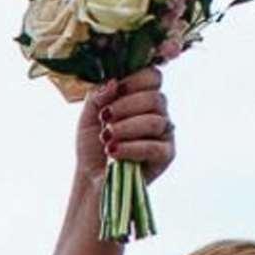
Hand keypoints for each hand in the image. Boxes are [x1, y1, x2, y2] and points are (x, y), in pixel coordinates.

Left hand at [76, 70, 174, 186]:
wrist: (91, 178)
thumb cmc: (93, 145)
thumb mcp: (88, 115)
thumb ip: (99, 94)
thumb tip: (114, 82)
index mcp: (143, 97)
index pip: (153, 76)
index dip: (135, 79)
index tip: (116, 90)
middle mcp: (158, 112)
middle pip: (155, 98)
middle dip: (126, 106)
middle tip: (105, 118)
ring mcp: (164, 134)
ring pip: (154, 121)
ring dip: (125, 128)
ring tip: (105, 137)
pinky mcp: (166, 156)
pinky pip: (154, 147)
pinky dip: (131, 148)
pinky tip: (113, 151)